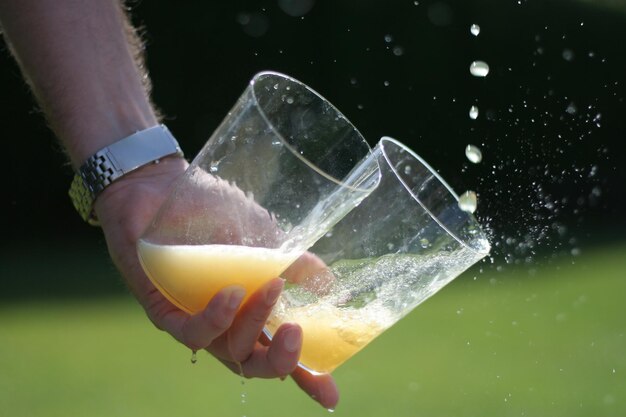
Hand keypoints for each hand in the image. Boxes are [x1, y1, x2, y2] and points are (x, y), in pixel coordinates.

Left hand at [93, 156, 338, 408]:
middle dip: (280, 360)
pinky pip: (191, 333)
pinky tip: (230, 293)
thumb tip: (329, 283)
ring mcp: (195, 320)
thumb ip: (292, 262)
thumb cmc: (213, 213)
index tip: (332, 395)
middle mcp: (225, 324)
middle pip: (253, 364)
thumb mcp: (263, 236)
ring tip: (271, 288)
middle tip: (296, 334)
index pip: (279, 350)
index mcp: (250, 312)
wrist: (162, 187)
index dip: (306, 376)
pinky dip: (216, 317)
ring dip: (254, 323)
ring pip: (227, 350)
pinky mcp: (164, 312)